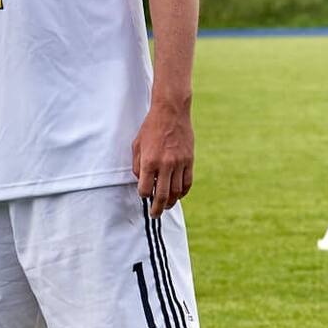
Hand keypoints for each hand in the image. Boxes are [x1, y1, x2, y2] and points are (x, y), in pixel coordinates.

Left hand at [132, 99, 194, 214]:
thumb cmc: (150, 128)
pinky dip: (183, 192)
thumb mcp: (137, 145)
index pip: (146, 189)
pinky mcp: (190, 161)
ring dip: (171, 202)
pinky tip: (178, 196)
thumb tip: (142, 182)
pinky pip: (187, 182)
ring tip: (165, 206)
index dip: (143, 195)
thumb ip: (138, 165)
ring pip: (177, 191)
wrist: (171, 112)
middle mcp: (165, 165)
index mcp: (149, 161)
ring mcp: (179, 163)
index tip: (143, 195)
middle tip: (154, 215)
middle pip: (162, 195)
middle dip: (157, 208)